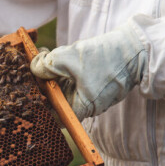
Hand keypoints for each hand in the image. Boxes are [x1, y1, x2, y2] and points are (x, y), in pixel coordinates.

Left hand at [30, 22, 147, 119]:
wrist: (136, 49)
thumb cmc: (105, 58)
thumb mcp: (68, 59)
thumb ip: (47, 65)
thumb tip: (33, 68)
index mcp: (81, 108)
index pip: (55, 117)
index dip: (39, 105)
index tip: (28, 90)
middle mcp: (86, 105)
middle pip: (57, 100)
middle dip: (43, 84)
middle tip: (32, 68)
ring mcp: (90, 94)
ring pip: (63, 87)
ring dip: (52, 74)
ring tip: (44, 57)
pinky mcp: (93, 83)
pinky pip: (73, 80)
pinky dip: (63, 70)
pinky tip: (56, 56)